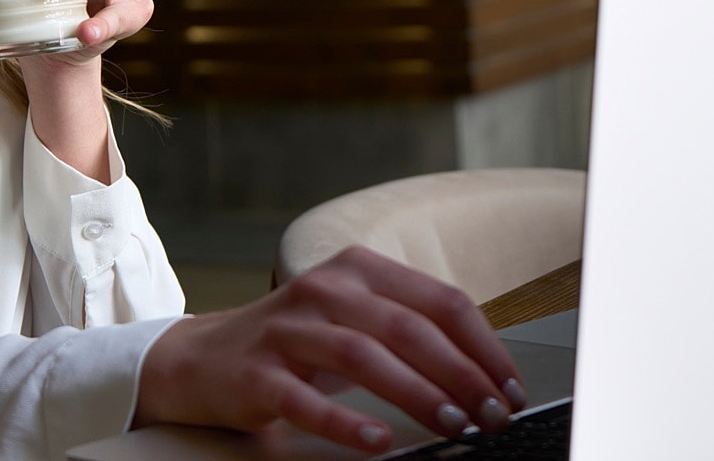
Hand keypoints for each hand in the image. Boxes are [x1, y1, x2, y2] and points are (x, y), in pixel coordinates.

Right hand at [134, 247, 528, 453]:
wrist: (201, 357)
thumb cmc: (296, 342)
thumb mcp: (353, 317)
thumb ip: (409, 330)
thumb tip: (486, 377)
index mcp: (358, 270)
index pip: (439, 301)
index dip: (484, 347)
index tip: (512, 388)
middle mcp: (324, 289)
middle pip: (408, 328)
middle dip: (462, 375)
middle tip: (493, 415)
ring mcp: (287, 329)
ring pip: (364, 357)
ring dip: (417, 394)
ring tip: (454, 426)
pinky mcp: (257, 372)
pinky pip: (306, 399)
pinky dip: (346, 423)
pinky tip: (377, 443)